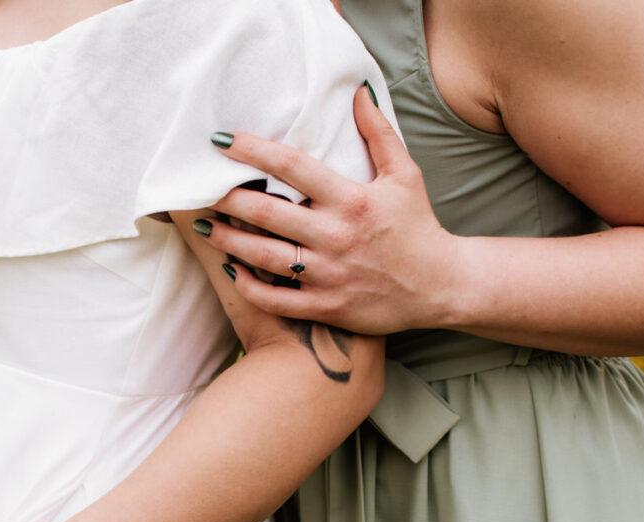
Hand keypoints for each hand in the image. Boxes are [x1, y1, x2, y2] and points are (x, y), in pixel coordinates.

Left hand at [201, 86, 466, 335]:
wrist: (442, 287)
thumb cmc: (418, 228)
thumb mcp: (404, 175)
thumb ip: (378, 134)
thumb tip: (357, 92)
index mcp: (352, 200)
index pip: (293, 168)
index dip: (253, 151)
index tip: (222, 142)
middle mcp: (336, 236)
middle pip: (267, 214)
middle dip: (228, 200)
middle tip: (202, 191)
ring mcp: (330, 275)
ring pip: (265, 257)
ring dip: (229, 241)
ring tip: (206, 228)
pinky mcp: (328, 307)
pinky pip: (278, 299)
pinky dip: (251, 287)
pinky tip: (234, 271)